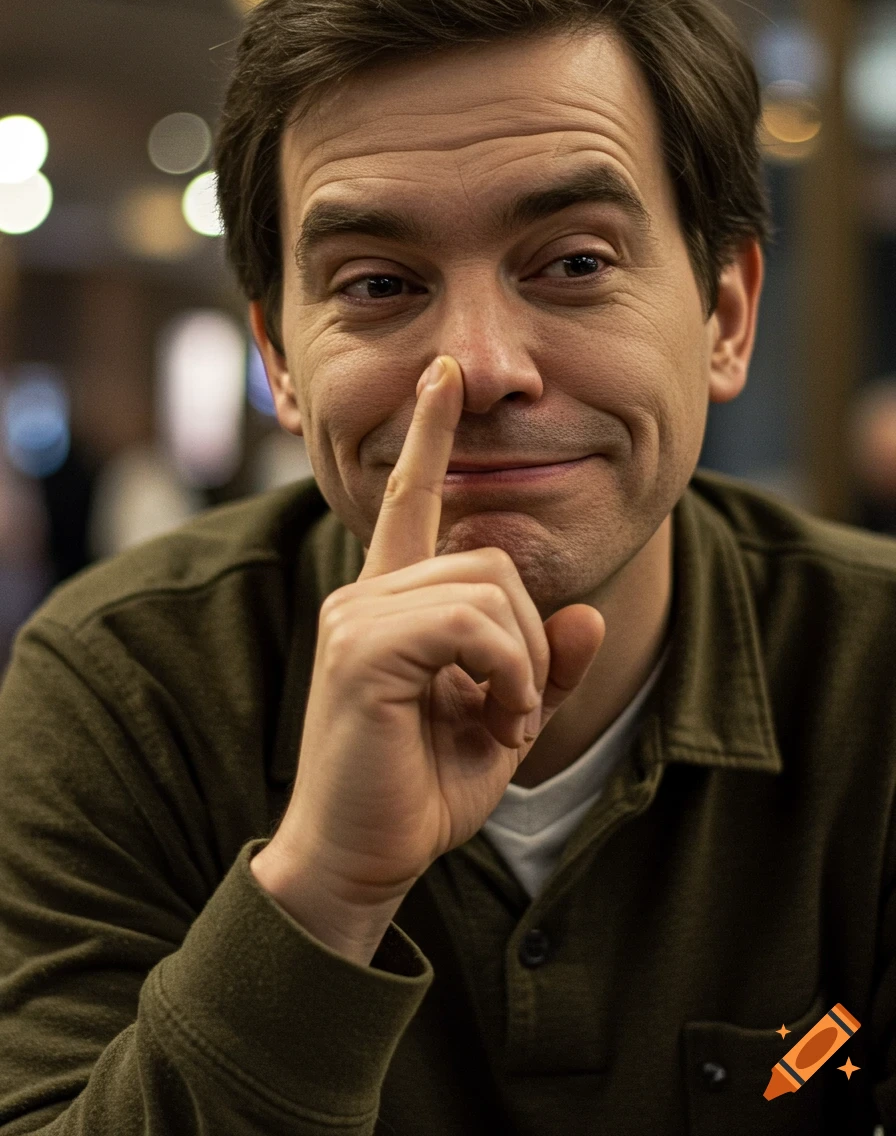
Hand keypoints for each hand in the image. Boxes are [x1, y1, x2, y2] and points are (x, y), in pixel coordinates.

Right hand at [256, 354, 603, 927]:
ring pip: (488, 586)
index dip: (430, 435)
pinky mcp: (361, 648)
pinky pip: (471, 623)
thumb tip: (586, 620)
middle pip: (491, 560)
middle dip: (529, 639)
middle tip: (511, 712)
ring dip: (520, 664)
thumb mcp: (502, 724)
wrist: (361, 860)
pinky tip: (492, 719)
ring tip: (498, 722)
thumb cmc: (419, 791)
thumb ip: (542, 668)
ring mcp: (358, 615)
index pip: (410, 500)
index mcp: (391, 602)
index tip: (443, 375)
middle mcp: (366, 594)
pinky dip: (506, 673)